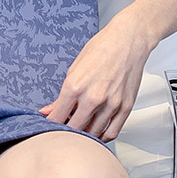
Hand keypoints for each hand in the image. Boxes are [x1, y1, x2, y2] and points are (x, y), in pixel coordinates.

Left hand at [40, 14, 152, 141]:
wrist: (128, 40)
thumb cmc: (102, 48)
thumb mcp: (74, 69)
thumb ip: (62, 95)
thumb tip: (48, 110)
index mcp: (75, 85)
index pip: (57, 117)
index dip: (51, 125)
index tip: (49, 127)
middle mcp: (93, 97)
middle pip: (74, 128)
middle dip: (66, 132)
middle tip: (62, 131)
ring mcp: (111, 104)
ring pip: (93, 133)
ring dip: (84, 135)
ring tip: (78, 131)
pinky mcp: (126, 107)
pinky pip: (112, 132)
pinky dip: (102, 137)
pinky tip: (96, 133)